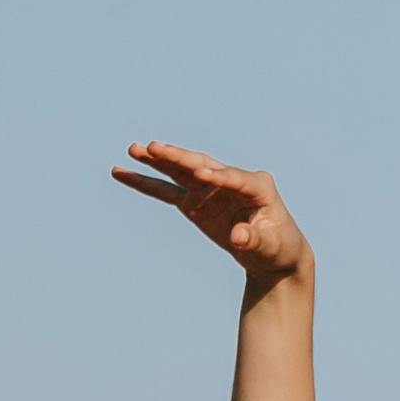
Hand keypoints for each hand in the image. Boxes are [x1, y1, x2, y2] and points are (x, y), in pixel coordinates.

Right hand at [113, 138, 311, 282]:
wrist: (272, 253)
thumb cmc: (277, 247)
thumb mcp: (270, 246)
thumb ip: (254, 239)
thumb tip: (238, 236)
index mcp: (257, 186)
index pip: (235, 178)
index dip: (220, 177)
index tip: (202, 175)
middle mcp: (231, 180)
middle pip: (202, 165)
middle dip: (179, 157)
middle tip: (154, 147)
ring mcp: (210, 189)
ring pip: (181, 172)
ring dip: (158, 161)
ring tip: (135, 149)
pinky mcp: (195, 201)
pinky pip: (166, 190)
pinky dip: (146, 183)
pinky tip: (122, 172)